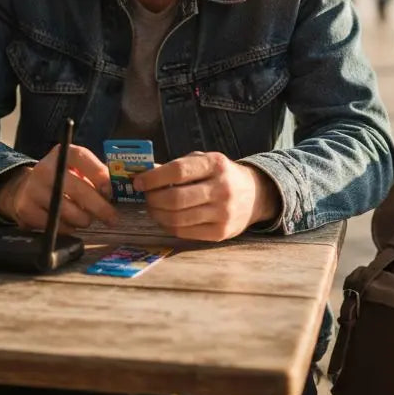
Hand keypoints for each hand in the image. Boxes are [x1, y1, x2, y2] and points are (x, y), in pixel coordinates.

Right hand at [0, 144, 116, 232]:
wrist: (25, 190)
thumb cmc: (62, 179)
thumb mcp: (76, 169)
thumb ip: (96, 176)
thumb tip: (115, 191)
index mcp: (61, 153)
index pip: (82, 157)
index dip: (99, 174)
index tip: (111, 191)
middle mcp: (45, 169)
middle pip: (79, 190)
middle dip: (100, 207)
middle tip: (112, 218)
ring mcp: (34, 189)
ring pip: (70, 213)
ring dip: (84, 220)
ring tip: (86, 218)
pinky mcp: (27, 210)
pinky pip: (57, 226)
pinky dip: (68, 228)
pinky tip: (69, 223)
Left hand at [134, 152, 281, 240]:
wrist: (255, 195)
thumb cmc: (221, 175)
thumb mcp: (204, 161)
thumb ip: (176, 166)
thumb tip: (142, 175)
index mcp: (216, 164)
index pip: (178, 171)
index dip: (153, 178)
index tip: (138, 182)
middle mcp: (222, 188)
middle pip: (175, 198)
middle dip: (153, 199)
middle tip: (145, 197)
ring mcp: (223, 213)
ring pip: (178, 218)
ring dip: (157, 214)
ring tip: (153, 208)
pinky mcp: (221, 232)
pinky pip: (184, 232)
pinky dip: (168, 226)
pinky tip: (165, 219)